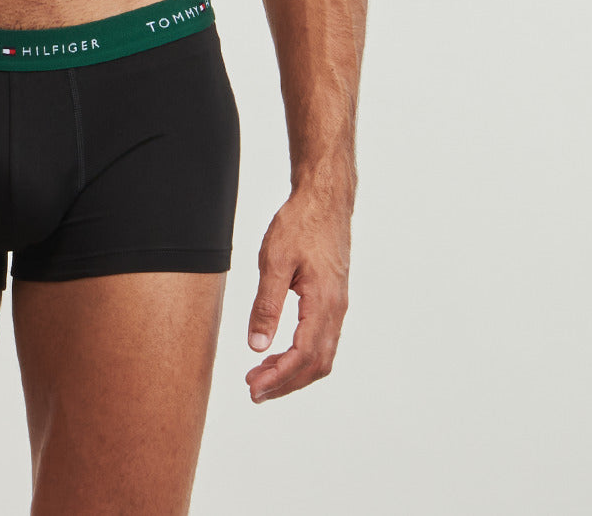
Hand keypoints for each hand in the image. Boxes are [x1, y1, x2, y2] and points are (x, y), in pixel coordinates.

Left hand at [245, 187, 350, 402]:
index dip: (279, 377)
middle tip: (254, 390)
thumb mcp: (275, 261)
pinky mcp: (332, 300)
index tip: (255, 387)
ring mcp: (337, 306)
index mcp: (323, 302)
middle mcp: (336, 310)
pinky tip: (278, 353)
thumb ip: (266, 305)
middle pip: (315, 364)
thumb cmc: (300, 224)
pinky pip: (321, 340)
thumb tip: (256, 345)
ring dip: (292, 372)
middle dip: (285, 383)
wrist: (324, 200)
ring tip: (261, 376)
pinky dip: (300, 356)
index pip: (303, 355)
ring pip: (320, 355)